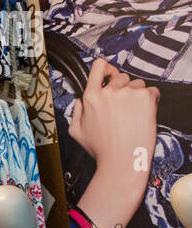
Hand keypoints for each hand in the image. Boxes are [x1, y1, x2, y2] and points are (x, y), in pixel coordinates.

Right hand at [70, 58, 157, 188]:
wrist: (122, 160)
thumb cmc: (102, 149)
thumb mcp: (76, 132)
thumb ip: (76, 113)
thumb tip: (80, 102)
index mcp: (91, 97)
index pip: (98, 67)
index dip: (106, 68)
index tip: (110, 73)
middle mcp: (108, 92)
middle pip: (121, 76)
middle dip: (123, 87)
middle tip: (124, 104)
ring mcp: (128, 93)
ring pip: (137, 84)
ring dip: (137, 94)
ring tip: (133, 113)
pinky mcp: (145, 98)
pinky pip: (152, 91)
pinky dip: (151, 100)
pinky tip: (143, 114)